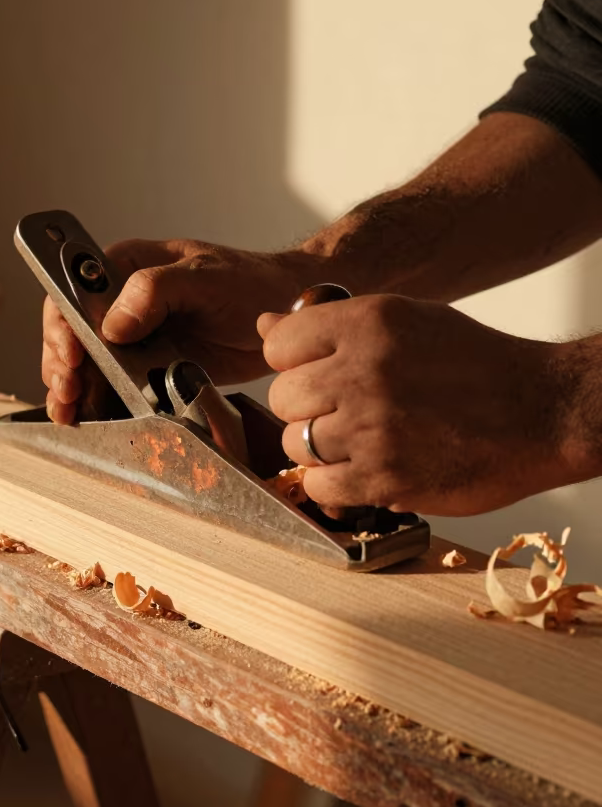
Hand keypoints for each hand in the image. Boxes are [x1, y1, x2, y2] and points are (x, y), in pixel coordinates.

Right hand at [43, 238, 312, 423]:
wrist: (286, 312)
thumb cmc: (250, 282)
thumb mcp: (205, 276)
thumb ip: (155, 289)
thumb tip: (112, 323)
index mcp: (125, 266)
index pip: (74, 292)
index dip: (63, 324)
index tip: (70, 353)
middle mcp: (121, 301)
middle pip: (71, 333)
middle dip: (62, 364)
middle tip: (68, 392)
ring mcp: (133, 337)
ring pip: (87, 363)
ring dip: (73, 388)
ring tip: (70, 412)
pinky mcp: (148, 367)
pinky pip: (114, 385)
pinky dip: (99, 402)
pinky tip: (88, 418)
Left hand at [258, 295, 572, 516]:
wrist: (542, 410)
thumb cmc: (474, 363)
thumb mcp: (405, 320)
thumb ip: (330, 324)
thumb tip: (263, 323)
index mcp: (367, 323)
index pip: (279, 344)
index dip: (291, 363)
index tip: (313, 373)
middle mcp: (363, 370)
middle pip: (283, 396)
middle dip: (304, 408)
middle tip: (340, 413)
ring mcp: (372, 425)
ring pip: (296, 443)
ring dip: (319, 449)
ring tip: (357, 443)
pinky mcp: (385, 475)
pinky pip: (320, 486)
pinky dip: (332, 486)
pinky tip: (361, 472)